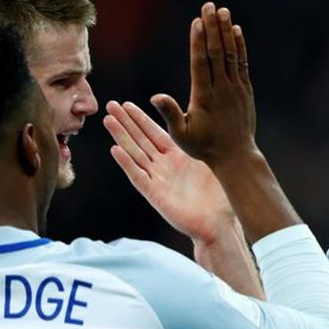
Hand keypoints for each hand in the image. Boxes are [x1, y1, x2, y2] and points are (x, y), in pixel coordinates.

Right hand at [103, 100, 235, 243]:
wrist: (219, 224)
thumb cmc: (220, 197)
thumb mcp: (211, 164)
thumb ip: (202, 145)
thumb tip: (207, 120)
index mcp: (179, 157)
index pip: (155, 133)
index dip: (141, 119)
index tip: (127, 104)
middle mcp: (165, 167)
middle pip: (141, 140)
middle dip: (126, 123)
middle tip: (110, 105)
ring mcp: (158, 180)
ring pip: (135, 154)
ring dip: (121, 137)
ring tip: (108, 121)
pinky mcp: (155, 194)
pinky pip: (138, 176)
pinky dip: (127, 163)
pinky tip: (115, 149)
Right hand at [152, 3, 257, 166]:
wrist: (236, 156)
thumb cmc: (204, 147)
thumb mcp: (182, 135)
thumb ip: (170, 114)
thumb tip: (155, 97)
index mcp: (204, 96)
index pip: (200, 63)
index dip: (198, 41)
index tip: (197, 21)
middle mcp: (221, 88)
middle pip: (216, 52)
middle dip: (212, 28)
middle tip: (209, 6)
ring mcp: (235, 88)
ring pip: (231, 54)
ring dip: (226, 31)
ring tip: (223, 11)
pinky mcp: (244, 90)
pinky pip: (242, 63)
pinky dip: (240, 46)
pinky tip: (237, 30)